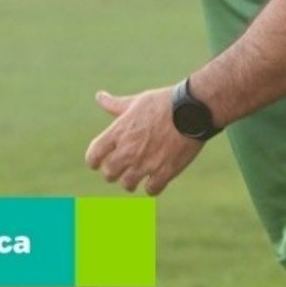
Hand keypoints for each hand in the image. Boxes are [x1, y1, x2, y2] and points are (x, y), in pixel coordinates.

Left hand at [85, 87, 203, 195]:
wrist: (192, 109)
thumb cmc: (164, 102)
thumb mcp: (137, 101)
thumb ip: (115, 105)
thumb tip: (99, 96)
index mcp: (118, 132)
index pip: (93, 156)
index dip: (95, 161)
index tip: (99, 162)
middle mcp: (128, 150)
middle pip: (109, 174)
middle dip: (114, 172)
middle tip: (123, 167)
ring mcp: (146, 163)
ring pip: (127, 184)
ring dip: (132, 180)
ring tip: (139, 174)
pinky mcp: (164, 172)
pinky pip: (151, 190)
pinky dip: (153, 186)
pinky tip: (157, 178)